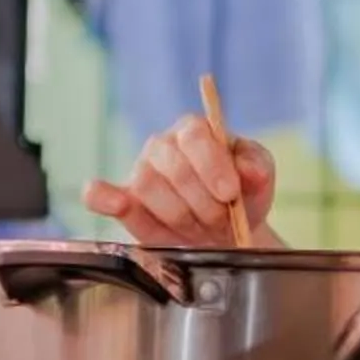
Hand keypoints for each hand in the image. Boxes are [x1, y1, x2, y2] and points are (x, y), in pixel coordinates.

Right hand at [81, 116, 279, 247]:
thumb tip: (249, 169)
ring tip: (199, 226)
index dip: (211, 166)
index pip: (194, 135)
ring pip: (147, 186)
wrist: (229, 229)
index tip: (229, 193)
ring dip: (179, 214)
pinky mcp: (125, 202)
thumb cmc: (242, 195)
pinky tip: (116, 203)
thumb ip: (257, 167)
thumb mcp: (260, 176)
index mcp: (195, 130)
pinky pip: (99, 194)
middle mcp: (162, 146)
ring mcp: (140, 172)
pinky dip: (103, 198)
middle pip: (171, 165)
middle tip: (220, 219)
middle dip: (201, 200)